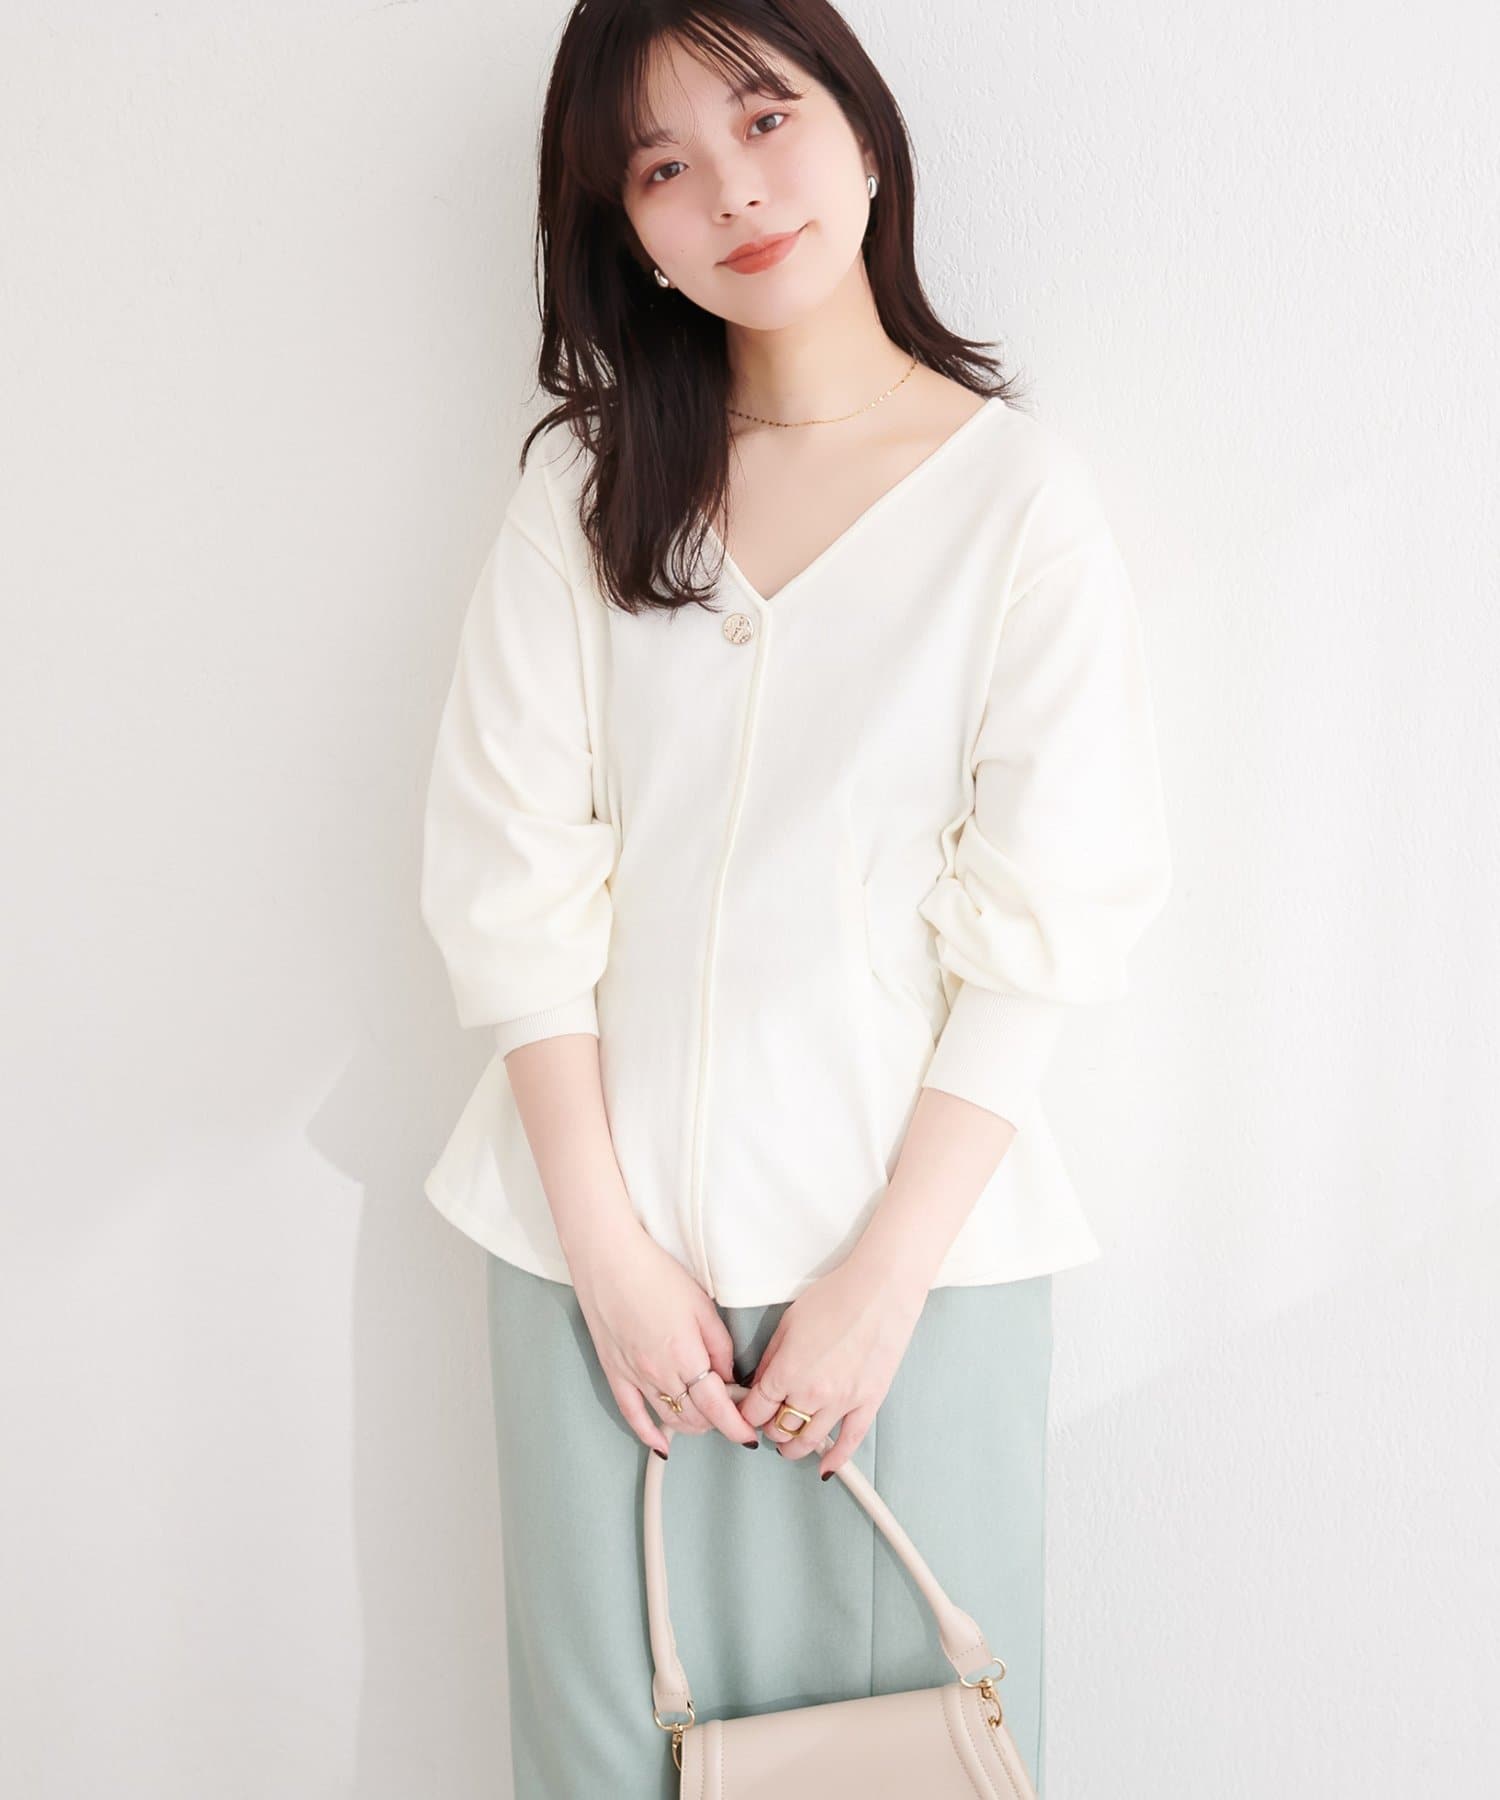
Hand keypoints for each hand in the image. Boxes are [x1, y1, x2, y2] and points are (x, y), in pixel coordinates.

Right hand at [568, 1221, 760, 1458]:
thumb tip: (729, 1376)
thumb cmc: (655, 1274)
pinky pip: (631, 1415)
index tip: (748, 1435)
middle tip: (731, 1414)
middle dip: (718, 1422)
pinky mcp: (614, 1373)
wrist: (608, 1261)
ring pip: (669, 1419)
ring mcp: (634, 1377)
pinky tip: (662, 1443)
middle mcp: (659, 1373)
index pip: (717, 1406)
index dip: (736, 1426)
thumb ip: (720, 1346)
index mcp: (685, 1355)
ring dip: (692, 1426)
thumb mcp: (702, 1305)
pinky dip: (648, 1434)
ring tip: (706, 1421)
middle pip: (695, 1417)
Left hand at [734, 1246, 929, 1478]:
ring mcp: (842, 1402)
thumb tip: (760, 1382)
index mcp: (786, 1371)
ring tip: (788, 1445)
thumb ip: (770, 1358)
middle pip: (779, 1429)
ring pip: (809, 1442)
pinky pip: (850, 1442)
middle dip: (769, 1428)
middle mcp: (811, 1393)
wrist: (879, 1291)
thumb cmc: (836, 1297)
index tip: (747, 1414)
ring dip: (793, 1448)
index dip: (747, 1414)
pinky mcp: (868, 1403)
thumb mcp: (788, 1322)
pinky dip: (836, 1459)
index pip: (755, 1410)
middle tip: (768, 1422)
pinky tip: (826, 1467)